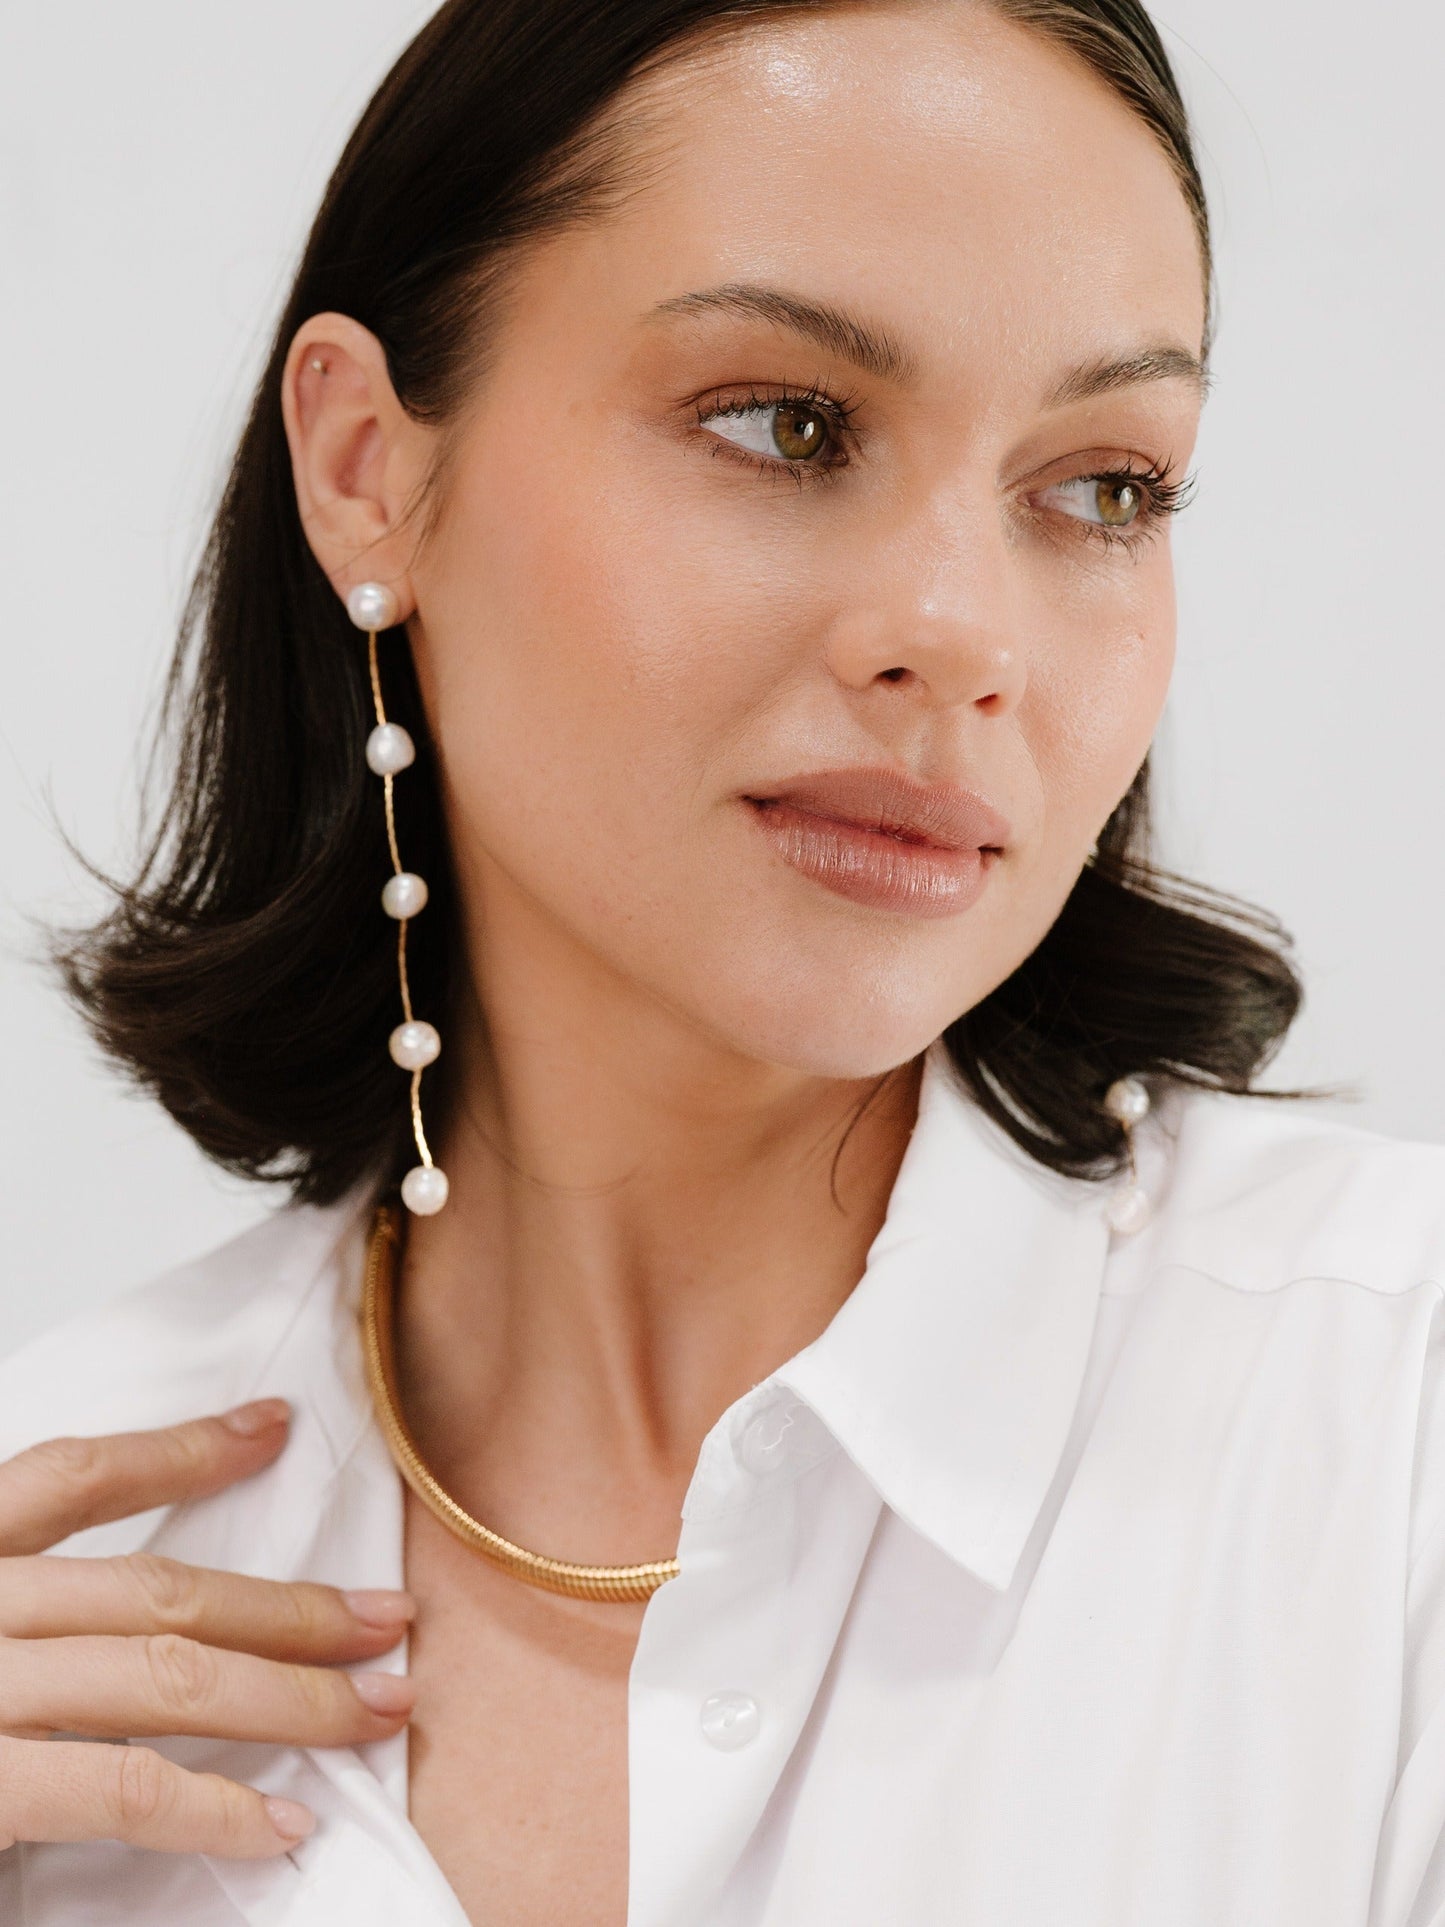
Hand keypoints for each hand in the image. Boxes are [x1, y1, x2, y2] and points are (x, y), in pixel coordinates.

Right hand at [0, 1400, 416, 1858]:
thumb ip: (11, 1611)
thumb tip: (121, 1620)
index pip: (73, 1474)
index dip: (184, 1449)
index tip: (272, 1427)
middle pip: (154, 1587)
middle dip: (288, 1605)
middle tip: (389, 1618)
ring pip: (164, 1672)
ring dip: (290, 1694)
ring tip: (377, 1706)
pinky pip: (121, 1787)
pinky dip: (215, 1808)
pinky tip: (281, 1825)